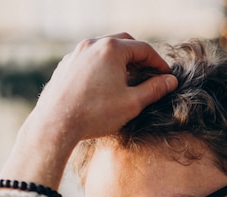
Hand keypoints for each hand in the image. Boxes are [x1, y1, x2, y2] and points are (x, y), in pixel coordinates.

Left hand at [0, 34, 177, 188]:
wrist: (56, 123)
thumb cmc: (95, 114)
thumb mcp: (132, 104)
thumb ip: (154, 90)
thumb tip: (170, 81)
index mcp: (112, 49)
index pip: (144, 49)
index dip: (159, 63)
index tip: (166, 76)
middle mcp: (92, 44)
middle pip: (124, 44)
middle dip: (139, 58)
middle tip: (149, 74)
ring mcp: (76, 54)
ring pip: (104, 51)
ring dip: (120, 62)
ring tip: (128, 81)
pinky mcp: (65, 66)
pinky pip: (89, 61)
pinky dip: (102, 68)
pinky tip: (105, 87)